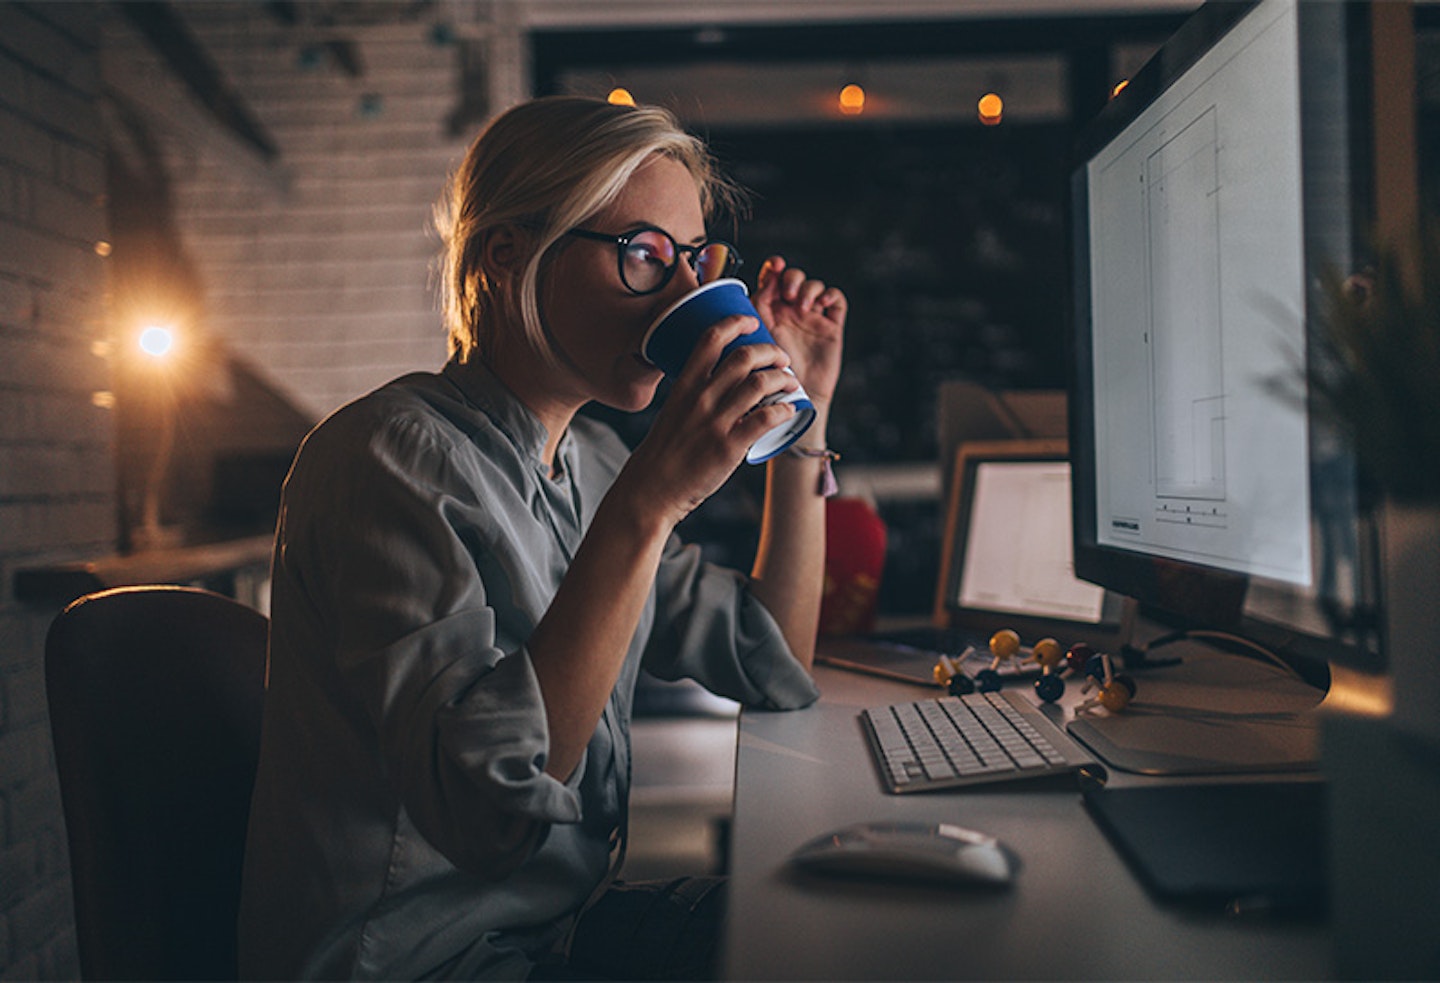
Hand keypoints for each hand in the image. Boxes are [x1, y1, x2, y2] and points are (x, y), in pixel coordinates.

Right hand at [621, 314, 800, 526]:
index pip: (711, 338)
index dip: (735, 322)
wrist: (652, 489)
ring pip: (760, 384)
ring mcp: (715, 421)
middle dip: (771, 351)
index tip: (752, 321)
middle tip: (782, 359)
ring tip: (791, 382)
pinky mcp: (729, 446)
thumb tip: (726, 381)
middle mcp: (701, 397)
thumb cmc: (665, 449)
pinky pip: (766, 419)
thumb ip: (696, 393)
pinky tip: (789, 410)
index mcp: (685, 384)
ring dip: (784, 378)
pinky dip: (784, 410)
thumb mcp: (674, 410)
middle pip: (745, 356)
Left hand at [751, 256, 845, 406]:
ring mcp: (811, 319)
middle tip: (787, 295)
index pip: (773, 278)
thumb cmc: (765, 376)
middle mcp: (790, 313)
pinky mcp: (831, 328)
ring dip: (808, 288)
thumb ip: (754, 311)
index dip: (774, 267)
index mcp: (769, 312)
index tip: (774, 266)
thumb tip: (757, 282)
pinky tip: (820, 305)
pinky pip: (836, 301)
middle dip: (792, 278)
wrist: (789, 402)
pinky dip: (829, 295)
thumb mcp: (754, 340)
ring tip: (801, 305)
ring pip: (815, 286)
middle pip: (794, 277)